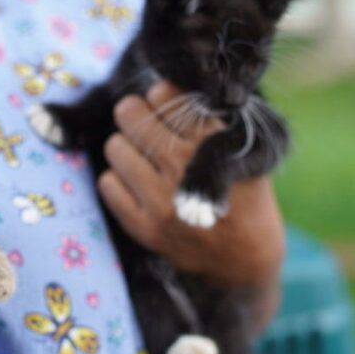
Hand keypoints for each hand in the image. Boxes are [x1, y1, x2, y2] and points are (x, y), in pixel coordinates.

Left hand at [97, 83, 284, 327]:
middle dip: (134, 112)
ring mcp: (160, 201)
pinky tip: (135, 182)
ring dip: (125, 145)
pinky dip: (117, 178)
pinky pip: (108, 184)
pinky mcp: (144, 227)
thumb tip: (166, 90)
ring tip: (140, 154)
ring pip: (116, 147)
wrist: (245, 263)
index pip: (167, 97)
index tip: (163, 102)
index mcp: (213, 145)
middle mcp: (184, 170)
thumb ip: (209, 124)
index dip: (161, 94)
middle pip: (132, 115)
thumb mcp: (243, 155)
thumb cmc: (247, 200)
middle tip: (139, 118)